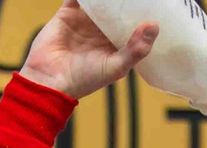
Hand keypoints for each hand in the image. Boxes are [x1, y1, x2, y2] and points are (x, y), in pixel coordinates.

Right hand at [18, 0, 157, 98]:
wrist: (49, 80)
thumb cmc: (85, 80)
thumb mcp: (116, 67)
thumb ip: (136, 49)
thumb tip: (154, 26)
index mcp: (115, 45)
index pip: (133, 25)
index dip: (142, 14)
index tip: (157, 3)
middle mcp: (101, 31)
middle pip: (118, 9)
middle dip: (127, 1)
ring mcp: (85, 21)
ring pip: (101, 1)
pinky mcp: (68, 13)